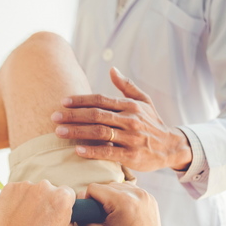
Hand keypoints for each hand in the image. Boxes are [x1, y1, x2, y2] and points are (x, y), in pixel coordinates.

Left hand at [0, 180, 75, 225]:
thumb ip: (69, 218)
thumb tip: (66, 212)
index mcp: (62, 196)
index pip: (67, 192)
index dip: (62, 203)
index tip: (55, 210)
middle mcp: (45, 186)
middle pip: (49, 189)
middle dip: (46, 200)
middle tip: (38, 217)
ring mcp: (26, 185)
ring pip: (32, 190)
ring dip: (30, 200)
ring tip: (25, 219)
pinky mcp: (10, 187)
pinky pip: (17, 191)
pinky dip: (16, 200)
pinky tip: (15, 214)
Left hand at [51, 67, 191, 170]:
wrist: (172, 147)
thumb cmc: (153, 123)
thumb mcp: (144, 101)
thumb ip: (127, 86)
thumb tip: (112, 69)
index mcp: (130, 106)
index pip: (100, 100)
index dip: (80, 100)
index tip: (63, 102)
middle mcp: (130, 120)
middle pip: (96, 115)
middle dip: (73, 116)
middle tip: (54, 118)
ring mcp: (131, 138)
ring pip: (100, 133)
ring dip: (77, 132)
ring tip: (59, 132)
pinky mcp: (132, 156)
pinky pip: (108, 152)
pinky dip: (92, 151)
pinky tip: (77, 150)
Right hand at [77, 183, 189, 225]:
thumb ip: (83, 214)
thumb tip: (82, 195)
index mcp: (123, 201)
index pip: (94, 188)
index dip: (88, 201)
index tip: (94, 217)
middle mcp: (137, 194)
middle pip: (107, 186)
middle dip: (101, 200)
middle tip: (105, 220)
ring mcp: (146, 196)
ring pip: (118, 186)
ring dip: (112, 198)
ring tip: (115, 218)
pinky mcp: (151, 200)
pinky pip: (130, 191)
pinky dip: (124, 199)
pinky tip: (125, 215)